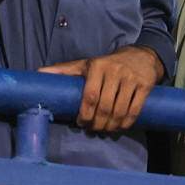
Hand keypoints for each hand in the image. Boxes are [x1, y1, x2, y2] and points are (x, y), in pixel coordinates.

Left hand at [39, 44, 164, 131]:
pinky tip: (120, 126)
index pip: (90, 96)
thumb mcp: (87, 64)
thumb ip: (65, 69)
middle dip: (97, 123)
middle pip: (104, 107)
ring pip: (120, 111)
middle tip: (93, 129)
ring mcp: (132, 78)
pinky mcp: (146, 85)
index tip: (81, 122)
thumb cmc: (108, 63)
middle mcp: (116, 71)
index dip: (84, 114)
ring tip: (105, 129)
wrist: (141, 55)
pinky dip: (126, 123)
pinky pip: (135, 110)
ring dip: (111, 126)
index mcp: (98, 66)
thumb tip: (38, 73)